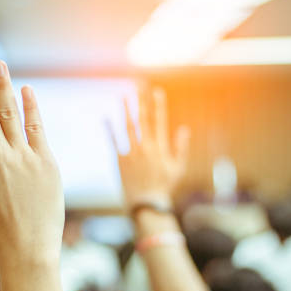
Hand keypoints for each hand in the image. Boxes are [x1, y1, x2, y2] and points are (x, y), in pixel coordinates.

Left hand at [111, 88, 188, 209]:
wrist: (147, 205)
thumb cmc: (164, 187)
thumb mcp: (178, 168)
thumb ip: (181, 148)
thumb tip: (184, 129)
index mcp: (160, 148)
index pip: (159, 121)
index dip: (158, 105)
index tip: (156, 91)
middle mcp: (146, 148)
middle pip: (144, 119)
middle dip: (142, 101)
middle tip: (139, 85)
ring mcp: (132, 154)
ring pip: (129, 127)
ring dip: (126, 110)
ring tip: (124, 96)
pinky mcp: (120, 161)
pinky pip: (114, 142)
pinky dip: (110, 130)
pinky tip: (106, 118)